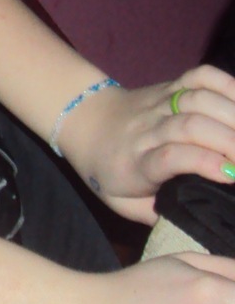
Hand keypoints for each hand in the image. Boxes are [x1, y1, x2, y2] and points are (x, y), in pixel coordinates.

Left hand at [60, 65, 234, 222]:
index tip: (233, 175)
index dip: (203, 162)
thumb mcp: (122, 203)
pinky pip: (198, 77)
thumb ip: (156, 216)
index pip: (170, 157)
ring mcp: (159, 103)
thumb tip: (195, 227)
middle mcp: (148, 129)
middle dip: (230, 141)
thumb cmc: (108, 170)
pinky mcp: (168, 86)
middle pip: (191, 126)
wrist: (84, 122)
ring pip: (197, 99)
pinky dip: (226, 83)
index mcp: (136, 163)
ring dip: (234, 113)